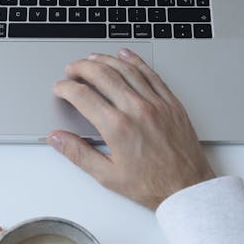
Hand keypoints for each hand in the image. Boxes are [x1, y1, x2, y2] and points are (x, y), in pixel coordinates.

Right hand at [47, 48, 214, 209]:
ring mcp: (156, 103)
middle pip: (103, 75)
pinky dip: (135, 61)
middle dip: (82, 68)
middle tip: (72, 69)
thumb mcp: (107, 176)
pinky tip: (126, 55)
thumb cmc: (151, 185)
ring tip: (92, 58)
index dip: (66, 88)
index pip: (83, 96)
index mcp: (118, 128)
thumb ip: (78, 153)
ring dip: (105, 60)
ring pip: (126, 69)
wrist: (187, 188)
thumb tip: (57, 138)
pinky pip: (151, 73)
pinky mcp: (171, 102)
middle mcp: (136, 109)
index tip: (59, 87)